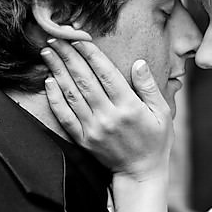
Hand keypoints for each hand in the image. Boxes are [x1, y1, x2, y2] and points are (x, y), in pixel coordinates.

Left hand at [41, 37, 173, 179]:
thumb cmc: (156, 141)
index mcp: (129, 107)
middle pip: (84, 80)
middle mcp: (109, 116)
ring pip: (71, 94)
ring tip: (48, 53)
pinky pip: (65, 116)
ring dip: (58, 71)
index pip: (106, 74)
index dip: (91, 54)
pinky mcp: (84, 140)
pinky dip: (55, 98)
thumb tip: (139, 63)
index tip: (79, 38)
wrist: (141, 173)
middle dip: (68, 56)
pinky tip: (49, 82)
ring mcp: (94, 129)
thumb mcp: (163, 113)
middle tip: (56, 38)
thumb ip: (149, 87)